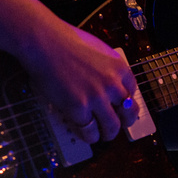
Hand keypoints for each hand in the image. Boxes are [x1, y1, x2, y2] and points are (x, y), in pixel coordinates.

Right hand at [0, 0, 138, 142]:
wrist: (45, 43)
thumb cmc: (66, 41)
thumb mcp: (98, 49)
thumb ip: (107, 67)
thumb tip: (108, 81)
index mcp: (119, 68)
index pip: (132, 92)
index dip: (126, 102)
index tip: (121, 108)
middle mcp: (112, 84)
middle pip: (128, 112)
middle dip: (124, 122)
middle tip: (117, 125)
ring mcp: (96, 97)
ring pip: (112, 126)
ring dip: (108, 134)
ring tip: (103, 135)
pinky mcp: (78, 108)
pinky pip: (89, 130)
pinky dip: (89, 136)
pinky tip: (86, 135)